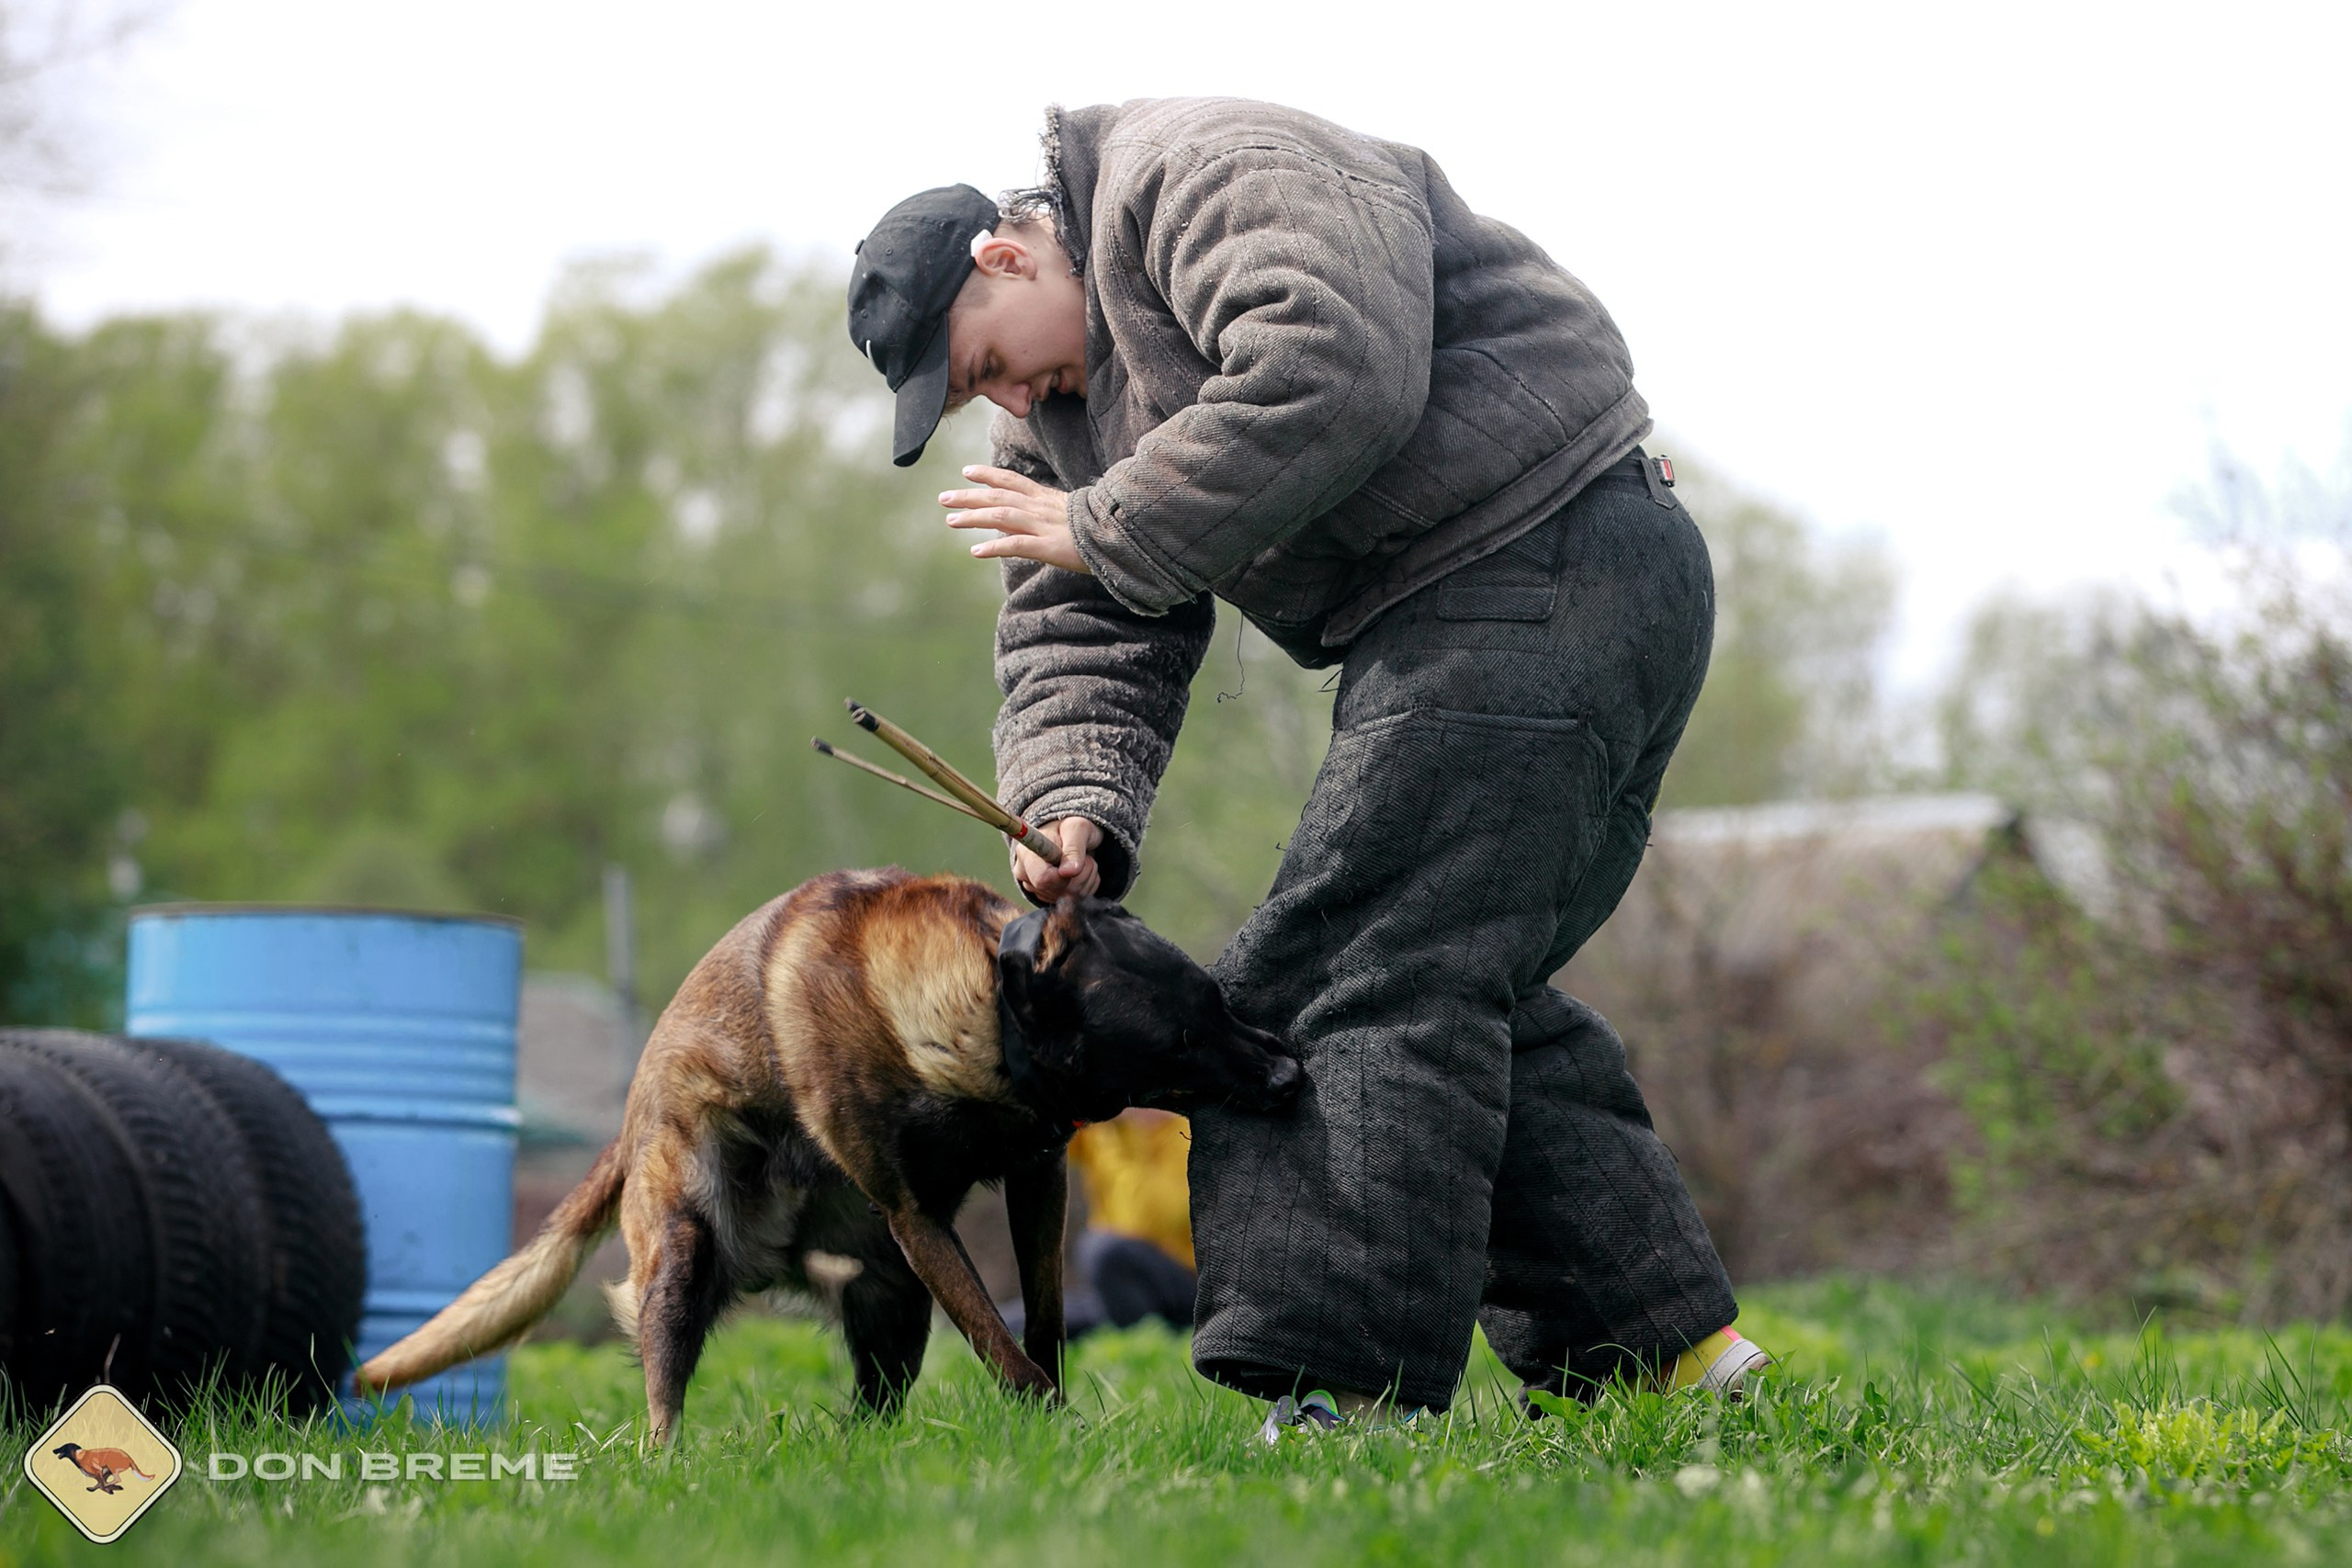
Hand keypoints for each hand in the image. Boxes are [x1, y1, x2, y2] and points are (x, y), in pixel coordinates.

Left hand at [942, 466, 1089, 574]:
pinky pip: (1016, 545)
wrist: (1120, 537)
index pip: (1012, 480)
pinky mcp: (1049, 546)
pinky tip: (975, 551)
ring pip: (1001, 517)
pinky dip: (994, 547)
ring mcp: (1044, 526)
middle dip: (968, 496)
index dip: (988, 475)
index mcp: (1046, 498)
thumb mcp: (1072, 513)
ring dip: (974, 518)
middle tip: (943, 498)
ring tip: (950, 521)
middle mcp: (1041, 508)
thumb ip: (1051, 512)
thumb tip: (1034, 518)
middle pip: (998, 497)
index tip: (967, 471)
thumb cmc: (1099, 528)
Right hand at [1013, 817, 1102, 903]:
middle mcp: (1026, 873)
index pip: (1042, 878)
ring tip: (1081, 861)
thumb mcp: (1077, 828)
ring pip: (1070, 897)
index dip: (1064, 876)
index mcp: (1027, 853)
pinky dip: (1085, 887)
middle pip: (1058, 891)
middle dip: (1079, 876)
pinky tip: (1079, 871)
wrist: (1070, 834)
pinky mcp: (1048, 897)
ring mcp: (1035, 888)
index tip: (1074, 864)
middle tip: (1083, 858)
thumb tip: (1069, 872)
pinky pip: (1075, 901)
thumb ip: (1074, 847)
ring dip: (1085, 879)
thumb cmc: (1071, 827)